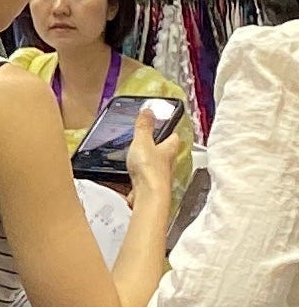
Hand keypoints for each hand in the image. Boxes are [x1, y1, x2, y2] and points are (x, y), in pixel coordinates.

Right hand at [125, 101, 179, 217]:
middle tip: (152, 142)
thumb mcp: (142, 141)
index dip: (170, 133)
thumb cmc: (149, 169)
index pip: (174, 138)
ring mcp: (159, 177)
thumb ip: (144, 127)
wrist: (148, 196)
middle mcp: (167, 164)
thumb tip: (149, 109)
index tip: (167, 128)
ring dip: (151, 162)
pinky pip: (146, 179)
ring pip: (157, 166)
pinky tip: (133, 175)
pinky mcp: (149, 188)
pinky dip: (141, 176)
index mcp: (168, 150)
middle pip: (166, 153)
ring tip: (140, 157)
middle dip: (160, 148)